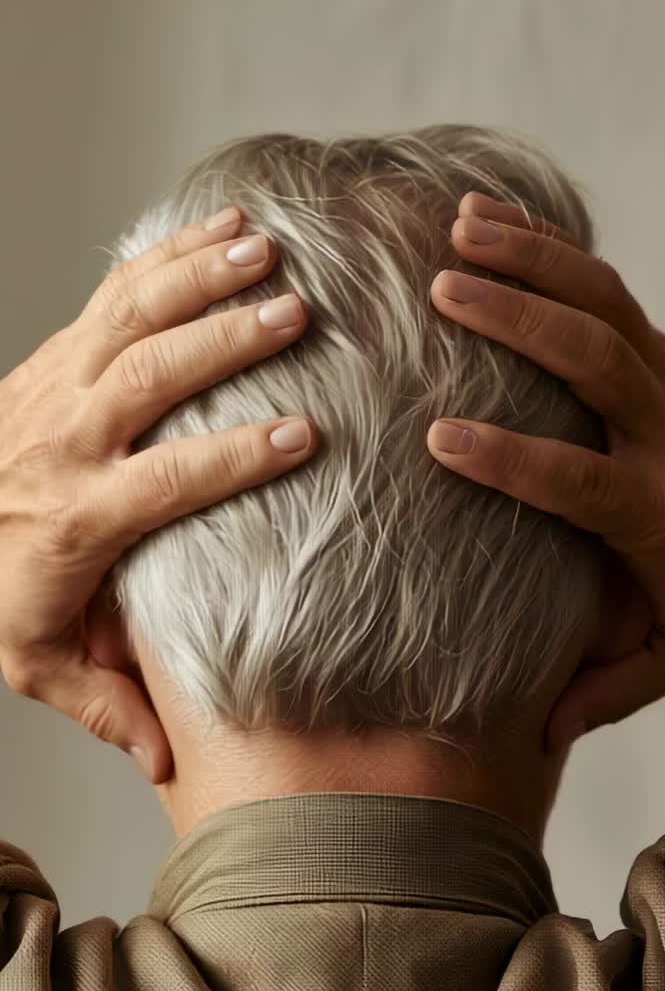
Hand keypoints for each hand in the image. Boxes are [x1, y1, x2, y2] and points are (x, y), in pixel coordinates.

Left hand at [0, 208, 316, 782]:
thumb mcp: (33, 661)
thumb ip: (103, 706)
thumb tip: (167, 763)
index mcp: (75, 516)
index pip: (167, 478)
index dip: (236, 455)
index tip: (306, 434)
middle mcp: (66, 439)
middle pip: (150, 377)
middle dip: (226, 340)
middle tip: (297, 314)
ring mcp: (56, 386)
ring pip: (130, 317)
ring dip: (198, 277)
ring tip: (266, 248)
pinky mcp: (54, 358)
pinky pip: (112, 295)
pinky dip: (166, 256)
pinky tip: (219, 228)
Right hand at [427, 192, 664, 750]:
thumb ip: (609, 688)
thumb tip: (537, 733)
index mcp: (656, 511)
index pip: (580, 479)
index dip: (512, 459)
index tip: (438, 438)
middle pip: (595, 362)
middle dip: (515, 321)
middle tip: (441, 292)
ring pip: (603, 305)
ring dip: (532, 261)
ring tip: (459, 228)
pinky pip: (609, 291)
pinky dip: (553, 249)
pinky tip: (496, 218)